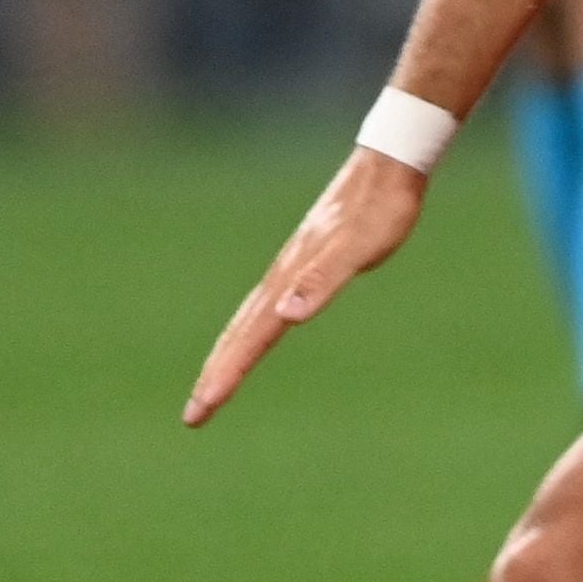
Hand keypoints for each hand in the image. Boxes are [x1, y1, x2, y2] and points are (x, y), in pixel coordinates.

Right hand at [184, 145, 427, 425]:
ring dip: (228, 355)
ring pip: (248, 321)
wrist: (389, 165)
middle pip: (239, 334)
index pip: (249, 338)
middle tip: (193, 416)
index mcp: (289, 280)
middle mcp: (281, 277)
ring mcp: (290, 269)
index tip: (201, 408)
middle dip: (215, 375)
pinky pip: (266, 308)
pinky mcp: (303, 263)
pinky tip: (253, 335)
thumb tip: (285, 314)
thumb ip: (321, 281)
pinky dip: (250, 332)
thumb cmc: (381, 209)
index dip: (225, 374)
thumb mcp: (358, 249)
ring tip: (211, 386)